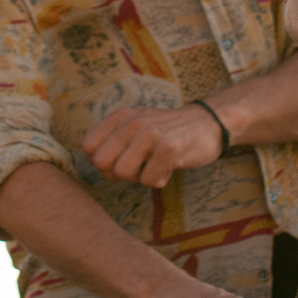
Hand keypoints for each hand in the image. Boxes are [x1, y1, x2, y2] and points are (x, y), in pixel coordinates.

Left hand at [83, 102, 227, 187]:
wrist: (209, 123)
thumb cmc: (169, 131)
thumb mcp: (137, 125)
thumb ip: (114, 138)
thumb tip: (93, 161)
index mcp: (121, 116)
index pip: (88, 146)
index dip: (101, 162)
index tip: (121, 160)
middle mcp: (132, 121)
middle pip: (101, 162)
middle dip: (116, 173)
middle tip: (137, 168)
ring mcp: (150, 133)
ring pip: (122, 172)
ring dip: (138, 177)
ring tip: (153, 166)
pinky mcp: (168, 148)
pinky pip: (148, 180)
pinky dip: (158, 180)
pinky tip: (169, 167)